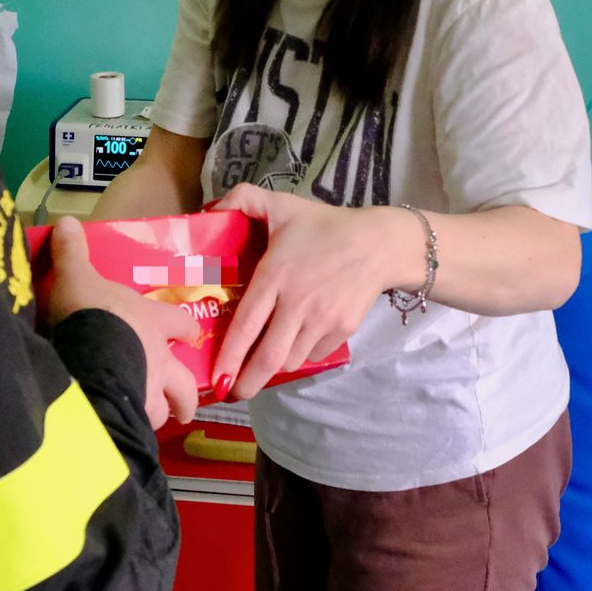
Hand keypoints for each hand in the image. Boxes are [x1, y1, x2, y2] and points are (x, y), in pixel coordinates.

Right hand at [46, 218, 200, 428]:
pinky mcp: (131, 417)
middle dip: (186, 395)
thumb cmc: (89, 311)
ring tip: (149, 421)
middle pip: (184, 381)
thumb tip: (66, 220)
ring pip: (164, 409)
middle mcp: (159, 359)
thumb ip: (71, 252)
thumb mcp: (75, 275)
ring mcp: (149, 391)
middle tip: (185, 406)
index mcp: (151, 320)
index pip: (179, 322)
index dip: (185, 328)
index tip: (190, 335)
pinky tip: (122, 432)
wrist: (88, 353)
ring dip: (159, 414)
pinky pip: (136, 428)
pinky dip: (132, 429)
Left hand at [209, 185, 398, 399]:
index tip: (216, 379)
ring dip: (273, 366)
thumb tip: (212, 207)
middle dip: (248, 382)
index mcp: (275, 276)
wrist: (379, 244)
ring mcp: (322, 321)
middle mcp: (297, 304)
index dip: (229, 358)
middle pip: (268, 357)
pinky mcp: (342, 331)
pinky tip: (295, 341)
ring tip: (261, 363)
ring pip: (290, 360)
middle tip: (233, 392)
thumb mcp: (283, 205)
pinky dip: (301, 354)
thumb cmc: (325, 226)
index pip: (246, 326)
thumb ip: (244, 199)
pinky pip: (314, 354)